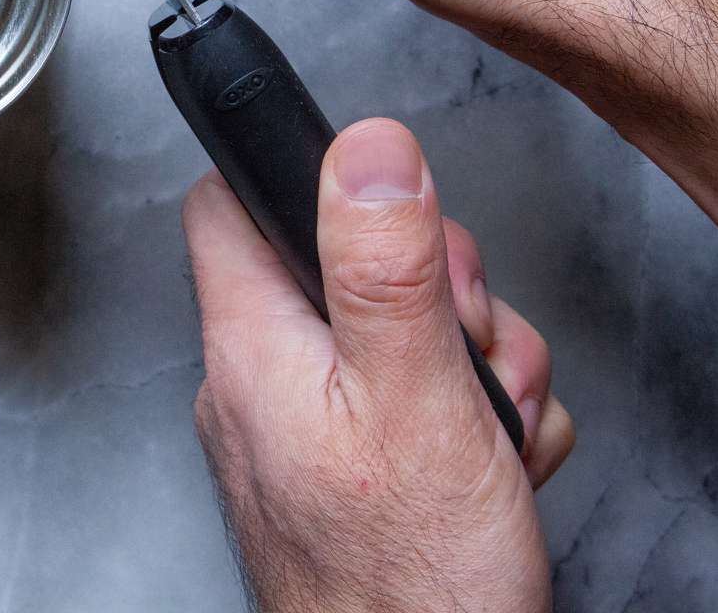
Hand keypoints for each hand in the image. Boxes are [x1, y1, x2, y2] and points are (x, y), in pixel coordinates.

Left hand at [186, 118, 571, 612]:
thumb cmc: (406, 585)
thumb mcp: (413, 396)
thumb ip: (385, 267)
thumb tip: (365, 148)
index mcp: (252, 345)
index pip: (227, 202)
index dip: (296, 173)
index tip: (368, 191)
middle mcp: (263, 381)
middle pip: (340, 263)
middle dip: (436, 289)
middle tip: (465, 344)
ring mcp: (307, 428)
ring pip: (397, 332)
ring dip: (471, 364)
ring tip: (486, 430)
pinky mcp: (352, 468)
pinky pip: (415, 399)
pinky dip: (470, 419)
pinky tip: (490, 465)